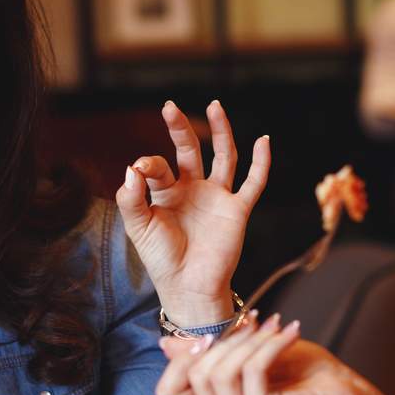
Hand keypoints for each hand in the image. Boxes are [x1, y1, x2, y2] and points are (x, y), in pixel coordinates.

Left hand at [115, 100, 269, 326]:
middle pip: (190, 150)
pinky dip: (261, 162)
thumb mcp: (139, 228)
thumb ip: (130, 199)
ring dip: (221, 131)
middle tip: (169, 107)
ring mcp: (217, 197)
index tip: (141, 169)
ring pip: (223, 157)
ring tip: (215, 106)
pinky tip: (263, 141)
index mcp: (166, 192)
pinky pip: (253, 183)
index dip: (149, 164)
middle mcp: (192, 189)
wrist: (188, 288)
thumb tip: (132, 167)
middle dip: (180, 129)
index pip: (158, 166)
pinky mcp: (237, 210)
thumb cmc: (162, 260)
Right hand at [155, 315, 377, 394]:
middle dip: (225, 340)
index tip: (210, 335)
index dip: (179, 360)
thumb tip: (165, 344)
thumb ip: (213, 354)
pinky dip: (269, 344)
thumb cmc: (305, 376)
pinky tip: (290, 332)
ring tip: (275, 326)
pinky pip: (251, 370)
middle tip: (256, 321)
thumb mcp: (252, 357)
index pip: (167, 393)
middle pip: (195, 374)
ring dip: (249, 341)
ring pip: (220, 372)